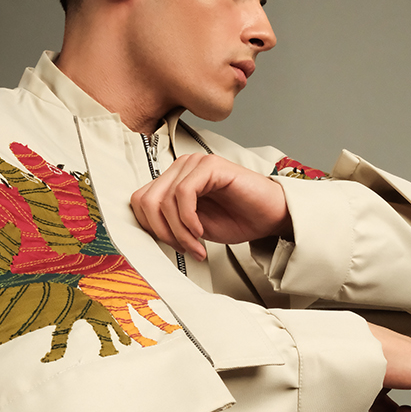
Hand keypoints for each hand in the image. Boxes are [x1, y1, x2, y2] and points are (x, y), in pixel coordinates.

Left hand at [130, 154, 292, 259]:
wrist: (270, 217)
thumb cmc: (237, 219)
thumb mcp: (193, 227)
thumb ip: (170, 223)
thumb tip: (147, 230)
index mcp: (173, 180)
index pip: (140, 201)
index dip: (151, 228)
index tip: (173, 245)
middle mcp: (181, 168)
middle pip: (146, 200)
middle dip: (163, 232)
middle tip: (184, 247)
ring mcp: (195, 164)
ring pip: (164, 199)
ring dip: (179, 230)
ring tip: (197, 244)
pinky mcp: (210, 165)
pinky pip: (184, 193)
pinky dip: (188, 218)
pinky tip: (201, 230)